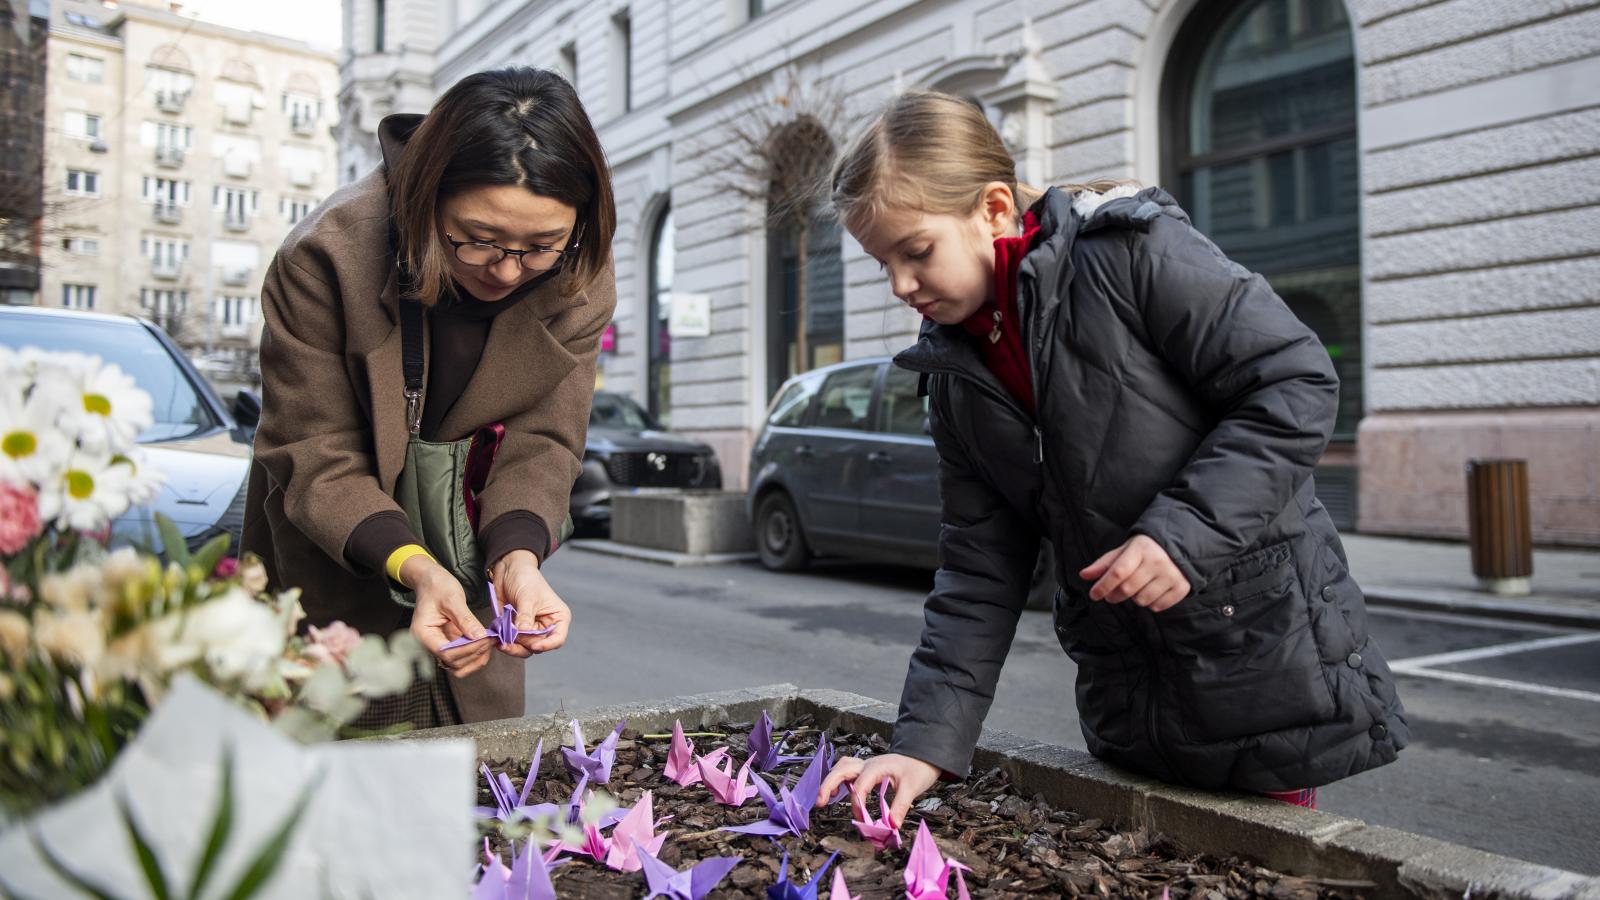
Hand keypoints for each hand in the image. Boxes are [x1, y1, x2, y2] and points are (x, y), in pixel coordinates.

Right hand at [403, 556, 492, 677]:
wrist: (431, 580)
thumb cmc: (437, 586)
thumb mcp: (452, 598)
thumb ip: (465, 619)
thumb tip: (479, 636)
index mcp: (423, 634)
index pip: (445, 652)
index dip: (467, 649)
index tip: (485, 639)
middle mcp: (428, 644)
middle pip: (453, 662)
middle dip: (474, 653)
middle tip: (491, 639)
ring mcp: (439, 645)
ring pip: (458, 665)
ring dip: (476, 657)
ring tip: (490, 641)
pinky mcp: (449, 642)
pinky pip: (462, 656)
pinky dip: (475, 653)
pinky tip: (486, 642)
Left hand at [490, 550, 571, 656]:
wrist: (509, 570)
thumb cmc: (526, 578)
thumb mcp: (527, 597)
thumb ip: (525, 616)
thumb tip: (522, 633)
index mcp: (557, 618)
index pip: (558, 638)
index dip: (547, 645)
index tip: (535, 645)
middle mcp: (546, 626)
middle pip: (539, 646)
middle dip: (524, 645)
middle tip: (509, 640)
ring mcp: (531, 629)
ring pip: (525, 648)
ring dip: (513, 647)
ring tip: (501, 642)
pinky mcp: (517, 630)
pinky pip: (513, 643)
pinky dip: (506, 643)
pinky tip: (498, 639)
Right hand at [816, 753, 940, 829]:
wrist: (924, 756)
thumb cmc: (918, 769)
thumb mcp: (912, 788)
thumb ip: (900, 806)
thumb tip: (892, 826)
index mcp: (877, 767)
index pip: (860, 785)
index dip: (858, 804)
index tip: (862, 820)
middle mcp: (867, 764)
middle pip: (841, 770)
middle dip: (828, 785)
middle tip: (820, 802)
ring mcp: (865, 765)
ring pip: (841, 768)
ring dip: (830, 781)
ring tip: (824, 799)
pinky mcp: (866, 770)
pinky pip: (847, 771)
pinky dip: (838, 779)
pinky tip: (837, 792)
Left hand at [1079, 534, 1190, 611]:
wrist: (1180, 545)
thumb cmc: (1146, 550)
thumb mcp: (1124, 551)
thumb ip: (1104, 564)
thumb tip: (1083, 575)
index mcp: (1140, 549)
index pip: (1118, 571)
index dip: (1103, 586)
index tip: (1094, 594)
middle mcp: (1157, 561)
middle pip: (1128, 589)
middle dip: (1115, 595)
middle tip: (1112, 595)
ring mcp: (1172, 574)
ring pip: (1142, 600)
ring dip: (1134, 599)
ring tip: (1137, 588)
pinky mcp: (1182, 587)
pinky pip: (1158, 606)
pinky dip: (1151, 604)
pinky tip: (1152, 591)